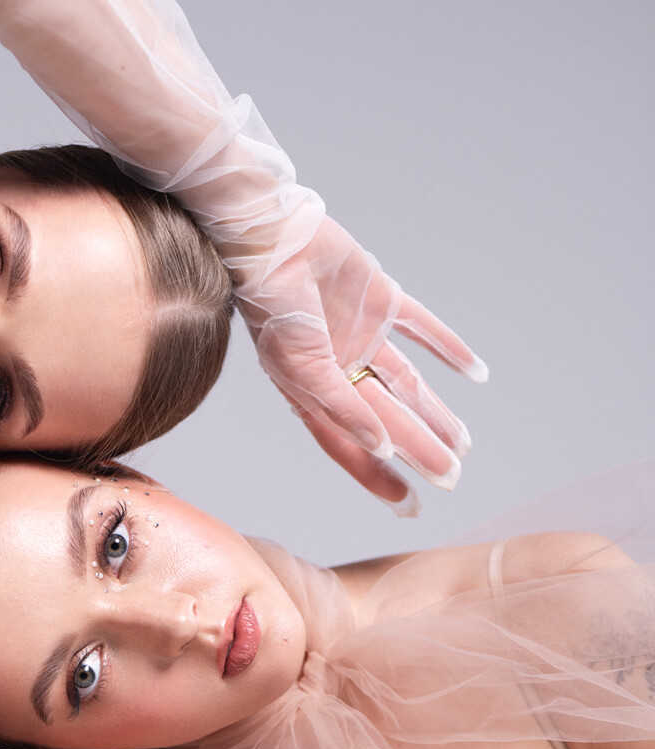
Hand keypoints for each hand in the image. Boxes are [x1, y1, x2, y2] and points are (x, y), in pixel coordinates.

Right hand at [245, 218, 484, 515]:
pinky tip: (475, 373)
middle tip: (451, 478)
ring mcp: (362, 337)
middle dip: (418, 450)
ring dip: (435, 413)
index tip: (410, 505)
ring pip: (408, 384)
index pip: (352, 447)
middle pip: (388, 420)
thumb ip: (341, 409)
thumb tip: (380, 447)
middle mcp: (340, 372)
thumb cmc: (273, 310)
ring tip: (463, 444)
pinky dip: (449, 348)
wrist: (273, 242)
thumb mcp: (301, 370)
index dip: (379, 477)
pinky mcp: (381, 300)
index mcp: (314, 395)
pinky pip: (423, 327)